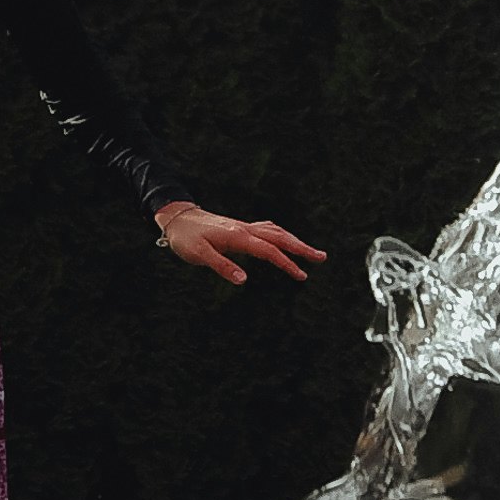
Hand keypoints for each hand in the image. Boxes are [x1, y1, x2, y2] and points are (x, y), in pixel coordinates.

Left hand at [156, 202, 325, 284]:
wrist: (177, 219)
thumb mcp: (199, 255)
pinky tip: (286, 240)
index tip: (302, 276)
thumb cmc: (186, 238)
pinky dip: (282, 235)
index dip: (287, 263)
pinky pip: (268, 230)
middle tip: (322, 257)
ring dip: (295, 241)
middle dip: (302, 248)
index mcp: (238, 236)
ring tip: (311, 252)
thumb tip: (244, 281)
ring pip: (277, 232)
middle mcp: (245, 229)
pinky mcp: (242, 228)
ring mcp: (245, 227)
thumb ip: (222, 266)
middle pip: (280, 237)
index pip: (269, 250)